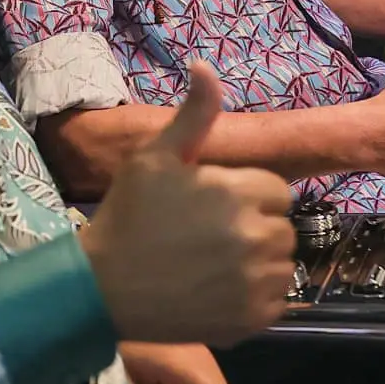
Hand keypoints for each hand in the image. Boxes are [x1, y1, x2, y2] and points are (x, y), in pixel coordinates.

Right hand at [84, 61, 297, 345]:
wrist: (102, 288)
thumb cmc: (127, 217)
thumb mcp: (154, 157)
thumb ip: (193, 115)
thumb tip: (205, 65)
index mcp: (237, 191)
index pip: (275, 191)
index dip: (246, 198)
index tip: (211, 211)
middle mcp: (255, 235)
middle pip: (280, 228)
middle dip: (253, 229)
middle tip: (207, 240)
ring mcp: (256, 281)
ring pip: (282, 265)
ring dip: (258, 265)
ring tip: (213, 267)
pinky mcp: (254, 319)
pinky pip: (276, 301)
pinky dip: (255, 299)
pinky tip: (218, 293)